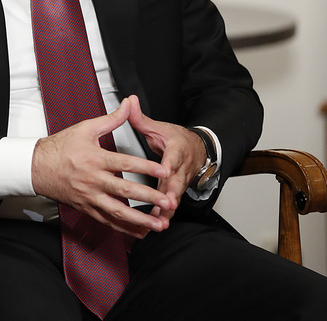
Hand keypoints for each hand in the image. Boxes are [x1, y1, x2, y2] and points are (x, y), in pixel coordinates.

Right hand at [31, 99, 172, 237]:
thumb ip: (111, 119)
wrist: (37, 167)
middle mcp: (93, 180)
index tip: (164, 170)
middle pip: (125, 190)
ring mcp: (90, 197)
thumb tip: (128, 104)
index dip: (145, 166)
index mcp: (95, 158)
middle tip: (168, 200)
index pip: (125, 163)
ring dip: (140, 219)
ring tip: (159, 224)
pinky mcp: (87, 208)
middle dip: (149, 197)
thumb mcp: (86, 128)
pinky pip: (108, 221)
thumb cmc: (61, 146)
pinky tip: (141, 232)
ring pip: (118, 211)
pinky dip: (125, 228)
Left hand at [126, 94, 205, 223]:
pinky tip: (155, 225)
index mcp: (177, 149)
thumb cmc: (176, 139)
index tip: (165, 170)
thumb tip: (129, 102)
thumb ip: (141, 118)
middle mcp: (181, 167)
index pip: (174, 156)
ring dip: (168, 209)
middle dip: (171, 194)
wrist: (197, 149)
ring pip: (174, 196)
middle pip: (177, 181)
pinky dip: (164, 215)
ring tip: (159, 222)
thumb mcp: (159, 127)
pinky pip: (171, 204)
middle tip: (166, 204)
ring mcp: (180, 181)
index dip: (170, 163)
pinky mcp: (177, 191)